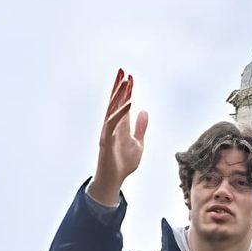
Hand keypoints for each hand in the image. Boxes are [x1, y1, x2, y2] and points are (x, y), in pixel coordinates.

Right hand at [88, 68, 149, 205]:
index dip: (126, 91)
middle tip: (122, 70)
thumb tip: (144, 111)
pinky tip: (129, 102)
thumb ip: (140, 128)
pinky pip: (113, 123)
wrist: (115, 179)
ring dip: (119, 95)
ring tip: (125, 81)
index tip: (130, 76)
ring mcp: (108, 131)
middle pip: (115, 102)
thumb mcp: (138, 143)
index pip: (122, 103)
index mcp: (120, 125)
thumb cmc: (124, 163)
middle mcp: (112, 125)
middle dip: (118, 86)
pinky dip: (121, 112)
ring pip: (112, 108)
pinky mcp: (107, 140)